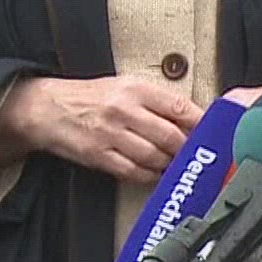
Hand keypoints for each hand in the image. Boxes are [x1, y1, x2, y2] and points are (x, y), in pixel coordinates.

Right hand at [0, 75, 204, 183]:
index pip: (179, 107)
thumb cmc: (92, 97)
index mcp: (135, 89)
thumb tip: (191, 118)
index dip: (201, 123)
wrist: (47, 108)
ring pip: (155, 156)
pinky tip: (155, 173)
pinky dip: (149, 175)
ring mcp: (111, 134)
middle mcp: (124, 110)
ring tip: (177, 164)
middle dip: (188, 149)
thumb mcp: (125, 86)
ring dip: (170, 164)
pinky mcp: (99, 155)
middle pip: (171, 136)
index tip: (213, 133)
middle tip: (197, 154)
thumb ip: (157, 101)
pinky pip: (133, 171)